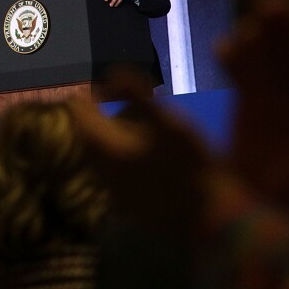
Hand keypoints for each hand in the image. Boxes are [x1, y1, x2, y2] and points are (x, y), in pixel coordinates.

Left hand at [67, 71, 211, 236]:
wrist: (209, 214)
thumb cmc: (190, 163)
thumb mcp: (167, 121)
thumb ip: (136, 95)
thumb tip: (112, 73)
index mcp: (105, 148)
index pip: (79, 112)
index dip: (91, 93)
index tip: (110, 84)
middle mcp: (102, 172)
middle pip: (89, 135)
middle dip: (104, 115)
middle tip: (128, 103)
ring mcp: (115, 192)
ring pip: (104, 157)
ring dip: (116, 138)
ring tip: (143, 127)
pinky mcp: (130, 206)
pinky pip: (119, 175)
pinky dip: (127, 159)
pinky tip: (152, 158)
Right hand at [214, 0, 288, 213]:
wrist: (269, 211)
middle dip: (283, 29)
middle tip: (272, 2)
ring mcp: (272, 101)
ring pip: (266, 63)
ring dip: (258, 40)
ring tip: (248, 21)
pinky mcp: (248, 110)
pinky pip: (242, 79)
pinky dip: (234, 63)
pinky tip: (223, 46)